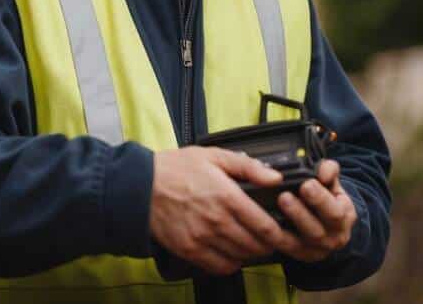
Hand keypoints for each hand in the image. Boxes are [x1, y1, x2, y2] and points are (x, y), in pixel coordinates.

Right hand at [150, 146, 297, 274]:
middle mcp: (217, 221)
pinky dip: (231, 263)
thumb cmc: (175, 168)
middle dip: (267, 244)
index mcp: (227, 196)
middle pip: (256, 245)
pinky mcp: (189, 250)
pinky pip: (220, 266)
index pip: (265, 226)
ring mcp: (203, 238)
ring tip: (250, 243)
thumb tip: (275, 177)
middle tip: (268, 238)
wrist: (140, 185)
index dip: (279, 233)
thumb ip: (248, 167)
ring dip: (250, 253)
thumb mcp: (213, 156)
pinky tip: (231, 252)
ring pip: (240, 256)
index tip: (282, 231)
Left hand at [276, 160, 356, 261]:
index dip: (321, 199)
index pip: (335, 212)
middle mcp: (332, 238)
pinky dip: (270, 237)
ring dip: (281, 227)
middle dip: (300, 213)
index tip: (307, 184)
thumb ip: (330, 171)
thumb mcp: (333, 183)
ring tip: (271, 209)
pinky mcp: (297, 254)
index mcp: (344, 218)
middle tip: (284, 196)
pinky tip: (260, 224)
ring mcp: (314, 250)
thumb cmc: (328, 199)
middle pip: (316, 230)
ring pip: (297, 242)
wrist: (330, 225)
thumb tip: (324, 171)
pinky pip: (282, 248)